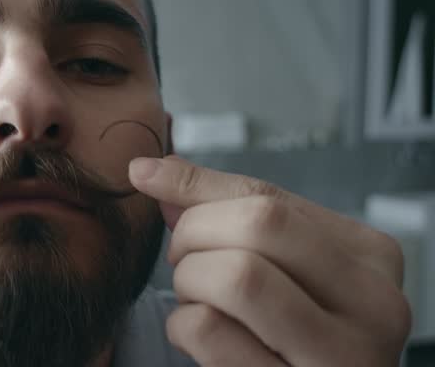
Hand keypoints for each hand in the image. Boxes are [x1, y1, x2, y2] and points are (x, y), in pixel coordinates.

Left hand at [129, 155, 409, 366]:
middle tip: (183, 261)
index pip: (268, 196)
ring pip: (238, 276)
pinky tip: (194, 337)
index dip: (195, 184)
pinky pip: (210, 331)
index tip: (145, 174)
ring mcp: (343, 355)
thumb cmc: (295, 332)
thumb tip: (159, 171)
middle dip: (195, 234)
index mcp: (370, 255)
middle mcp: (375, 303)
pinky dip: (182, 326)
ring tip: (193, 299)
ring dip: (190, 282)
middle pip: (259, 224)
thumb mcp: (282, 269)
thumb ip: (230, 218)